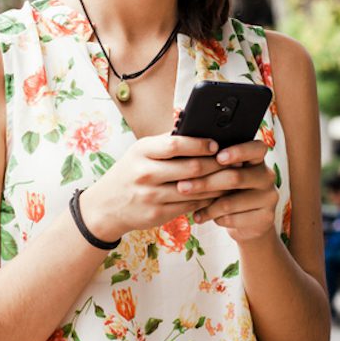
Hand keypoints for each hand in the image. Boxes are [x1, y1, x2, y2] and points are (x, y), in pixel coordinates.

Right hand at [81, 134, 227, 239]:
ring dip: (217, 184)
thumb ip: (166, 141)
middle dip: (217, 164)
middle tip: (233, 161)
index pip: (176, 144)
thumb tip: (196, 126)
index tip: (216, 144)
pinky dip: (207, 199)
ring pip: (195, 189)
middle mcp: (145, 172)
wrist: (105, 206)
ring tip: (231, 177)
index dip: (200, 144)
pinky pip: (190, 205)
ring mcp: (151, 195)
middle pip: (191, 168)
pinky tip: (217, 194)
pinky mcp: (158, 214)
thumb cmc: (130, 172)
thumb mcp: (140, 151)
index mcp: (142, 151)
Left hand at [187, 140, 278, 242]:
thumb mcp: (226, 173)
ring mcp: (269, 198)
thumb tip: (188, 157)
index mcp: (258, 158)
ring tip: (190, 206)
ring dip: (207, 205)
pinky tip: (203, 217)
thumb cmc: (230, 190)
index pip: (256, 148)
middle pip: (236, 177)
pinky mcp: (265, 218)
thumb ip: (216, 163)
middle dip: (205, 182)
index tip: (218, 156)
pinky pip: (234, 219)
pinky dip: (214, 218)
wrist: (249, 221)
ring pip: (231, 202)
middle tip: (182, 186)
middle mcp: (267, 176)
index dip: (238, 151)